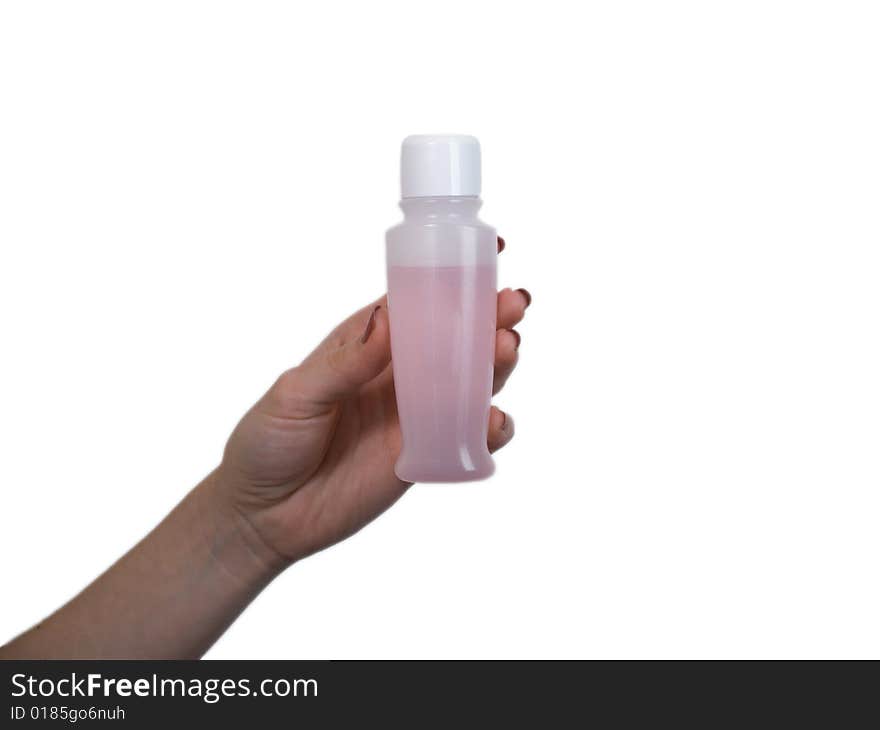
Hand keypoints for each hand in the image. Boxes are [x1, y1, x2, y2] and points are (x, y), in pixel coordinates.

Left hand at [218, 251, 529, 564]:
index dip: (454, 277)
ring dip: (497, 364)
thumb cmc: (268, 441)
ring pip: (472, 382)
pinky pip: (467, 438)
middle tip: (512, 305)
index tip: (488, 254)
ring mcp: (415, 415)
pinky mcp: (424, 455)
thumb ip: (345, 363)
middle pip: (457, 338)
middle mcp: (398, 374)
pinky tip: (493, 422)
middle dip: (490, 318)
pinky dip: (489, 428)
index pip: (418, 300)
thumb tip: (387, 320)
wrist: (263, 514)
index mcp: (368, 343)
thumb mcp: (296, 394)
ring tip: (507, 349)